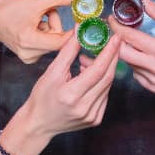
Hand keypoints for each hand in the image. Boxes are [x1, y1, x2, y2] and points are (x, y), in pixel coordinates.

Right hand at [0, 0, 73, 63]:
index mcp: (30, 41)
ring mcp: (29, 57)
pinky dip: (44, 33)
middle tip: (46, 11)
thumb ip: (59, 0)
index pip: (61, 41)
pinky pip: (47, 44)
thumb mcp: (35, 2)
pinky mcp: (29, 56)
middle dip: (55, 23)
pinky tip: (33, 27)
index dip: (73, 30)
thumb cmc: (7, 10)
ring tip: (36, 18)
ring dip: (50, 27)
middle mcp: (30, 54)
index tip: (81, 20)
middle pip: (58, 40)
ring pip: (53, 41)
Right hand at [1, 34, 120, 154]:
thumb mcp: (52, 72)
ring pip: (107, 86)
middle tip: (114, 42)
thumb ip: (68, 51)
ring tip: (94, 58)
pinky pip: (104, 95)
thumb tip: (80, 31)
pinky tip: (92, 75)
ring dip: (106, 69)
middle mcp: (84, 108)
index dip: (108, 53)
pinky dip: (102, 82)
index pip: (97, 70)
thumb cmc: (42, 97)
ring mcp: (92, 116)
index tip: (115, 38)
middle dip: (113, 57)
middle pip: (107, 78)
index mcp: (71, 95)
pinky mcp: (95, 119)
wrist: (38, 124)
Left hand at [108, 0, 154, 92]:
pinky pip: (135, 73)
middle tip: (119, 31)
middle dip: (117, 40)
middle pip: (121, 53)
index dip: (117, 26)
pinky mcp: (151, 87)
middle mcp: (154, 67)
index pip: (129, 37)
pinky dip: (136, 63)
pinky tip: (145, 57)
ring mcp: (151, 79)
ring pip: (128, 63)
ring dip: (128, 51)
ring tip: (135, 43)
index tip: (112, 19)